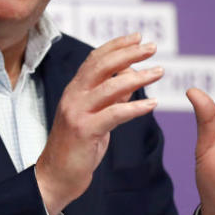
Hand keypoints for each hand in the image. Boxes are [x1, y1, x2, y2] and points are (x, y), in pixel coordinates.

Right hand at [36, 33, 162, 214]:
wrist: (56, 178)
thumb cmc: (77, 148)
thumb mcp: (95, 117)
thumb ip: (110, 97)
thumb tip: (130, 77)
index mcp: (75, 90)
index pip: (95, 59)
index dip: (116, 45)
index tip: (137, 36)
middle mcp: (73, 97)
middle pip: (102, 66)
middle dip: (129, 53)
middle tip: (152, 47)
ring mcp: (77, 113)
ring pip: (110, 87)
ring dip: (138, 77)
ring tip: (159, 72)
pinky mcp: (85, 131)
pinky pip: (114, 114)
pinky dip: (135, 107)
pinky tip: (153, 103)